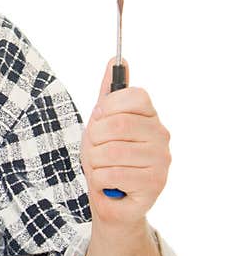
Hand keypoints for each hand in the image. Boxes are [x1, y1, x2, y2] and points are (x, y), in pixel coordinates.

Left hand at [80, 57, 170, 231]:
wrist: (108, 196)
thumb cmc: (104, 156)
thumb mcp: (101, 120)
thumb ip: (110, 92)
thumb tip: (118, 58)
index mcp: (149, 116)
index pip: (133, 95)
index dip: (107, 107)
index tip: (100, 118)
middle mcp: (161, 135)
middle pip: (115, 124)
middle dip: (94, 140)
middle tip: (97, 150)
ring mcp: (162, 160)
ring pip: (109, 151)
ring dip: (95, 162)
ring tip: (104, 168)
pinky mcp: (155, 184)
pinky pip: (111, 173)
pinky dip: (100, 179)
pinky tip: (109, 183)